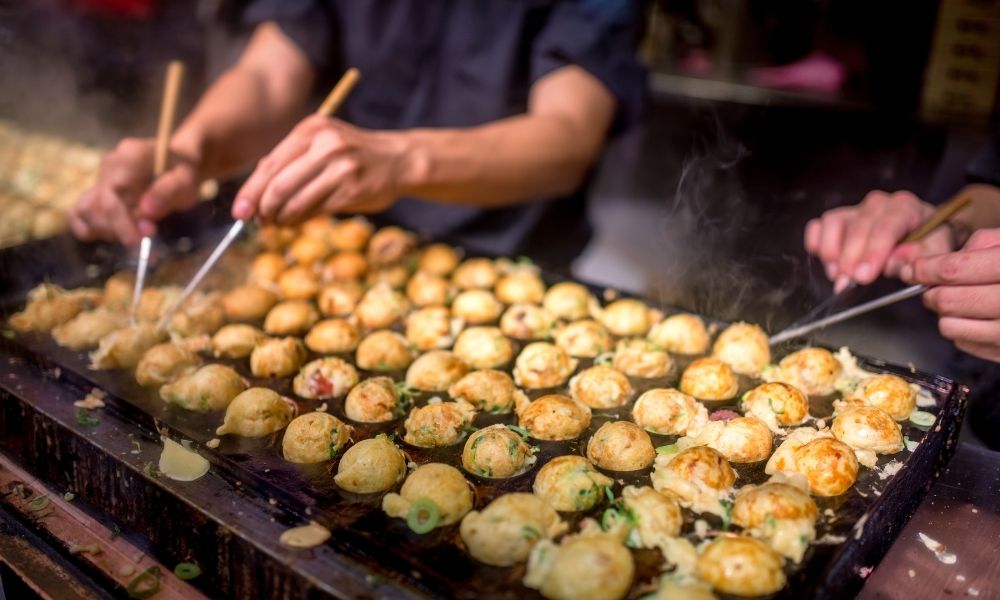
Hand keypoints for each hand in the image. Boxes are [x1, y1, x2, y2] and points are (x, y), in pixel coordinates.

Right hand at [69, 137, 200, 244]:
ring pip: (84, 211)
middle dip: (119, 231)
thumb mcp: (187, 178)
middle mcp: (109, 165)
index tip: (139, 242)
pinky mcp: (98, 191)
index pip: (112, 196)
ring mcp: (101, 178)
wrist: (181, 160)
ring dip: (106, 233)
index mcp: (129, 156)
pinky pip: (80, 213)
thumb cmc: (186, 169)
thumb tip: (147, 211)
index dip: (122, 224)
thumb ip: (168, 191)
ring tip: (134, 239)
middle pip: (96, 207)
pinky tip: (116, 237)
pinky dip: (93, 229)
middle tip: (147, 243)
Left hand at [232, 115, 413, 224]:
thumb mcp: (321, 143)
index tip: (239, 211)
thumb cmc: (353, 154)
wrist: (398, 159)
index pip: (270, 164)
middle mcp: (325, 145)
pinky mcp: (352, 190)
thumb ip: (291, 160)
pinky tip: (295, 222)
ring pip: (296, 201)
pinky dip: (300, 221)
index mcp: (311, 129)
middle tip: (257, 222)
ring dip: (281, 218)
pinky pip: (316, 210)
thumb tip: (255, 190)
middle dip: (263, 208)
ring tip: (276, 224)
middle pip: (279, 185)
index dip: (250, 191)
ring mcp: (340, 167)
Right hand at [803, 190, 955, 291]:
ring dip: (831, 252)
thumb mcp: (936, 250)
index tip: (863, 276)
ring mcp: (856, 209)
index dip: (872, 252)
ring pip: (833, 223)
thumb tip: (894, 264)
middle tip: (846, 284)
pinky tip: (825, 261)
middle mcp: (878, 204)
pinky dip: (817, 242)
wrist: (923, 230)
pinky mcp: (839, 218)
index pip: (885, 227)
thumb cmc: (928, 241)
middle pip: (857, 227)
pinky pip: (819, 225)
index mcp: (906, 208)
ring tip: (837, 275)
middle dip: (849, 259)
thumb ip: (919, 256)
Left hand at [903, 228, 999, 361]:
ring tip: (958, 304)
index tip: (914, 270)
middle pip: (948, 301)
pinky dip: (963, 332)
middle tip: (931, 288)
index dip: (926, 270)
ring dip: (946, 315)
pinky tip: (978, 319)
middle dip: (931, 293)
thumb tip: (940, 263)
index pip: (955, 270)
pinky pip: (967, 344)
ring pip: (951, 327)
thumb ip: (980, 245)